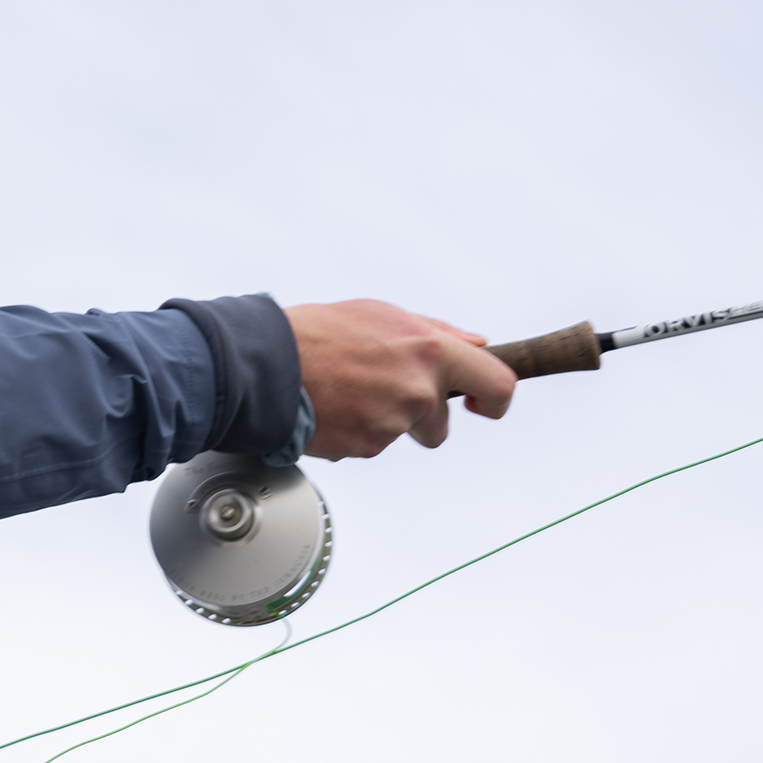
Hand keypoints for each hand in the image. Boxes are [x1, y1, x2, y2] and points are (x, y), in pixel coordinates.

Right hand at [285, 299, 515, 459]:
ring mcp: (393, 423)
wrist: (265, 364)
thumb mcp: (382, 314)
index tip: (483, 405)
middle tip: (380, 393)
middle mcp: (418, 391)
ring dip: (381, 420)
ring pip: (401, 434)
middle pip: (441, 425)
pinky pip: (371, 445)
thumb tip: (475, 344)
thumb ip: (436, 332)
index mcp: (430, 352)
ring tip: (345, 393)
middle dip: (420, 418)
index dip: (496, 401)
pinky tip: (331, 408)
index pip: (497, 385)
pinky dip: (354, 431)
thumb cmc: (317, 333)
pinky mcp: (365, 448)